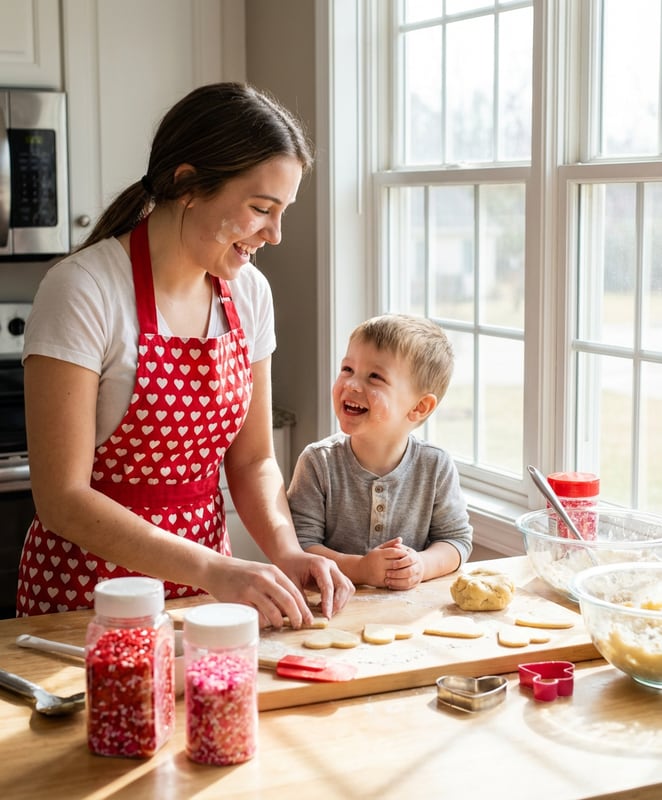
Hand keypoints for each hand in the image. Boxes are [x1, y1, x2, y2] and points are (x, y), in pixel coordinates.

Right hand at [205, 556, 319, 628]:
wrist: (215, 568)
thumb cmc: (240, 573)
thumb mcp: (261, 572)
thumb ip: (276, 585)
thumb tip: (292, 608)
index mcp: (273, 572)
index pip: (294, 592)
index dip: (304, 608)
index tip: (309, 619)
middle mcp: (264, 579)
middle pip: (288, 602)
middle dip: (297, 617)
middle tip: (298, 625)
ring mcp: (251, 589)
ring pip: (273, 612)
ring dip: (278, 622)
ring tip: (278, 624)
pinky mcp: (239, 600)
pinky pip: (256, 617)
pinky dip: (262, 623)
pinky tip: (262, 623)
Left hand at [277, 551, 354, 619]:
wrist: (289, 556)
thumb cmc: (288, 566)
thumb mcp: (290, 582)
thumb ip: (299, 598)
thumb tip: (307, 617)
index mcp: (320, 564)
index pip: (328, 586)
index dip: (328, 603)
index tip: (326, 616)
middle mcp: (331, 565)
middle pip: (344, 586)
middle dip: (338, 604)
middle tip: (327, 616)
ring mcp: (335, 569)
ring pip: (348, 588)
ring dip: (341, 602)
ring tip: (326, 611)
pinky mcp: (336, 575)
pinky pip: (345, 588)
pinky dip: (340, 599)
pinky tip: (326, 605)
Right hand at [358, 538, 408, 587]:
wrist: (360, 570)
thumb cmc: (372, 558)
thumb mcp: (379, 549)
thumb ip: (390, 544)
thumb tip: (400, 539)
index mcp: (378, 554)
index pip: (394, 552)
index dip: (402, 552)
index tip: (408, 553)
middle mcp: (378, 564)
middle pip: (396, 563)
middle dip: (404, 562)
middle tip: (411, 562)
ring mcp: (379, 574)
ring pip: (395, 573)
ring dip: (403, 571)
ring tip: (408, 569)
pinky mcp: (380, 582)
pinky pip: (393, 580)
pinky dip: (399, 578)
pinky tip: (403, 576)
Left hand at [383, 544, 424, 589]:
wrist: (416, 564)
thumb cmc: (405, 555)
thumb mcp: (403, 549)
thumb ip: (399, 547)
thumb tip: (395, 544)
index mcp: (415, 557)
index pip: (410, 560)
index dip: (401, 562)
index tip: (392, 564)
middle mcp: (418, 567)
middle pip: (410, 572)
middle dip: (398, 573)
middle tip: (387, 573)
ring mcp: (417, 576)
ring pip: (408, 581)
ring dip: (397, 582)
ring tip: (387, 581)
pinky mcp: (415, 584)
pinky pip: (407, 587)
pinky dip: (398, 587)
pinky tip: (390, 585)